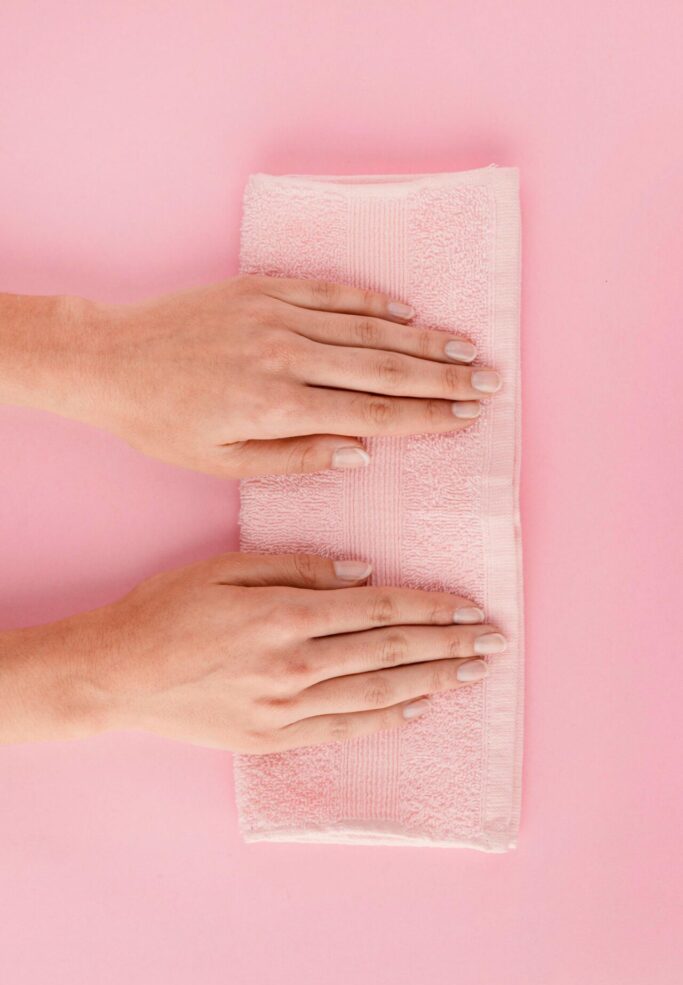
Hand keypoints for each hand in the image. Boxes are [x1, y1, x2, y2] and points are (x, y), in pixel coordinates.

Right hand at [0, 553, 506, 751]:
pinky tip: (418, 708)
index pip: (381, 609)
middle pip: (392, 651)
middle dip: (448, 643)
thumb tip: (361, 573)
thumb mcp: (226, 567)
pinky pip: (345, 730)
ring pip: (379, 692)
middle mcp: (297, 663)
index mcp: (288, 614)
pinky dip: (387, 720)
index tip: (470, 607)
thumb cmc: (167, 610)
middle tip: (493, 640)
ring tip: (472, 673)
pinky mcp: (274, 738)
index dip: (432, 607)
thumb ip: (298, 567)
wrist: (118, 673)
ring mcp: (288, 707)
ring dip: (433, 680)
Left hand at [70, 274, 501, 476]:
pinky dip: (372, 302)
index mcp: (279, 406)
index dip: (426, 416)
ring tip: (467, 348)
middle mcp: (287, 355)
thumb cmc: (164, 423)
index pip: (373, 411)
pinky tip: (406, 311)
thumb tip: (363, 452)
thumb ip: (297, 458)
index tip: (467, 417)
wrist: (110, 360)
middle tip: (490, 382)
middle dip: (444, 377)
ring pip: (366, 327)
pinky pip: (331, 293)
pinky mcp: (263, 288)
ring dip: (422, 338)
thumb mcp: (223, 462)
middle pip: (384, 366)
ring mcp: (276, 315)